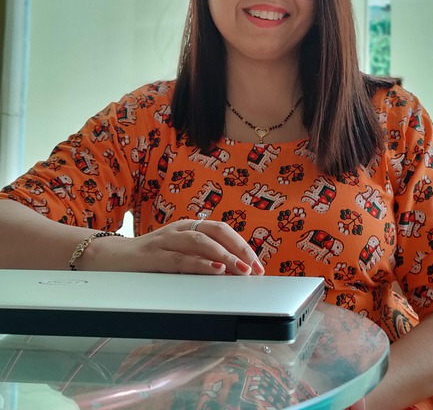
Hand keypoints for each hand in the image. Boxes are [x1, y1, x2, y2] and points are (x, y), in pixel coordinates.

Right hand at [79, 219, 264, 275]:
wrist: (107, 257)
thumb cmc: (148, 258)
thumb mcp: (177, 253)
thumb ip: (200, 257)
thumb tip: (233, 272)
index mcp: (187, 227)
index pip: (221, 229)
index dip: (242, 245)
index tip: (258, 265)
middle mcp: (179, 229)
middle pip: (216, 231)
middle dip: (239, 248)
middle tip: (255, 268)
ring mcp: (164, 240)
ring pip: (200, 242)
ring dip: (224, 256)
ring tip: (240, 270)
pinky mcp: (151, 256)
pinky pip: (179, 258)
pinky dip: (199, 263)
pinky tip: (214, 269)